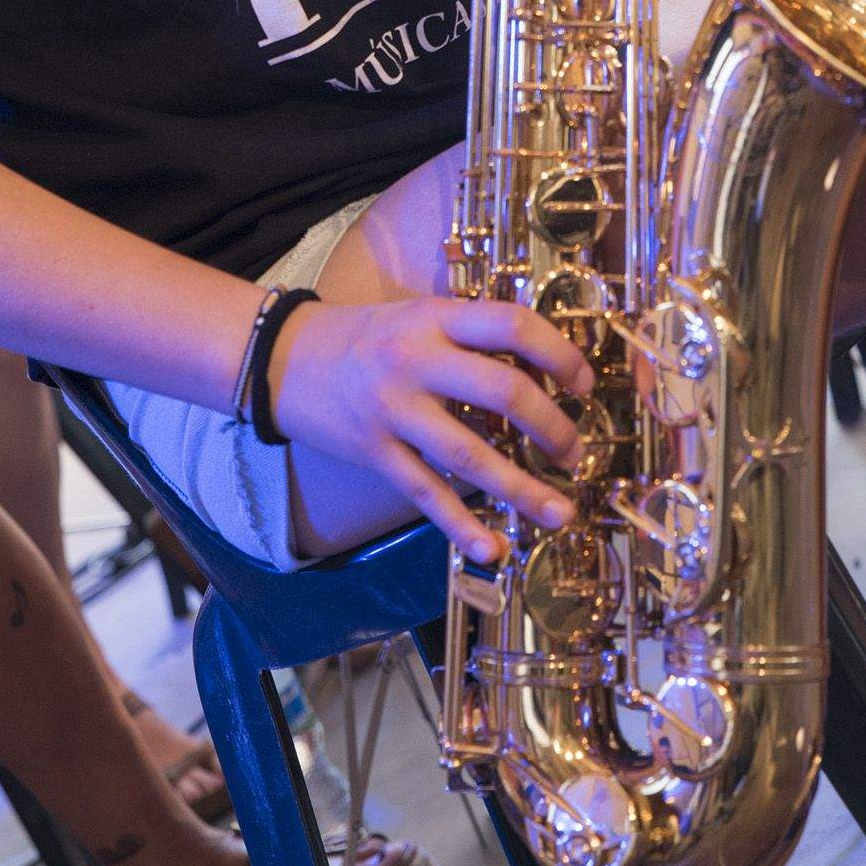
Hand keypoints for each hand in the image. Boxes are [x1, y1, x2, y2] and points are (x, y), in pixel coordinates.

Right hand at [270, 294, 595, 558]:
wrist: (281, 358)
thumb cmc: (363, 336)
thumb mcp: (418, 316)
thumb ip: (468, 336)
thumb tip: (539, 367)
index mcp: (435, 318)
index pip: (511, 325)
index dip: (558, 352)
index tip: (583, 382)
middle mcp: (418, 360)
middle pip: (503, 391)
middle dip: (552, 426)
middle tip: (575, 450)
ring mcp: (394, 410)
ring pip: (471, 454)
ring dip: (523, 487)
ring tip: (562, 512)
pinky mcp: (374, 452)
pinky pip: (426, 493)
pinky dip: (461, 525)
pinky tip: (492, 549)